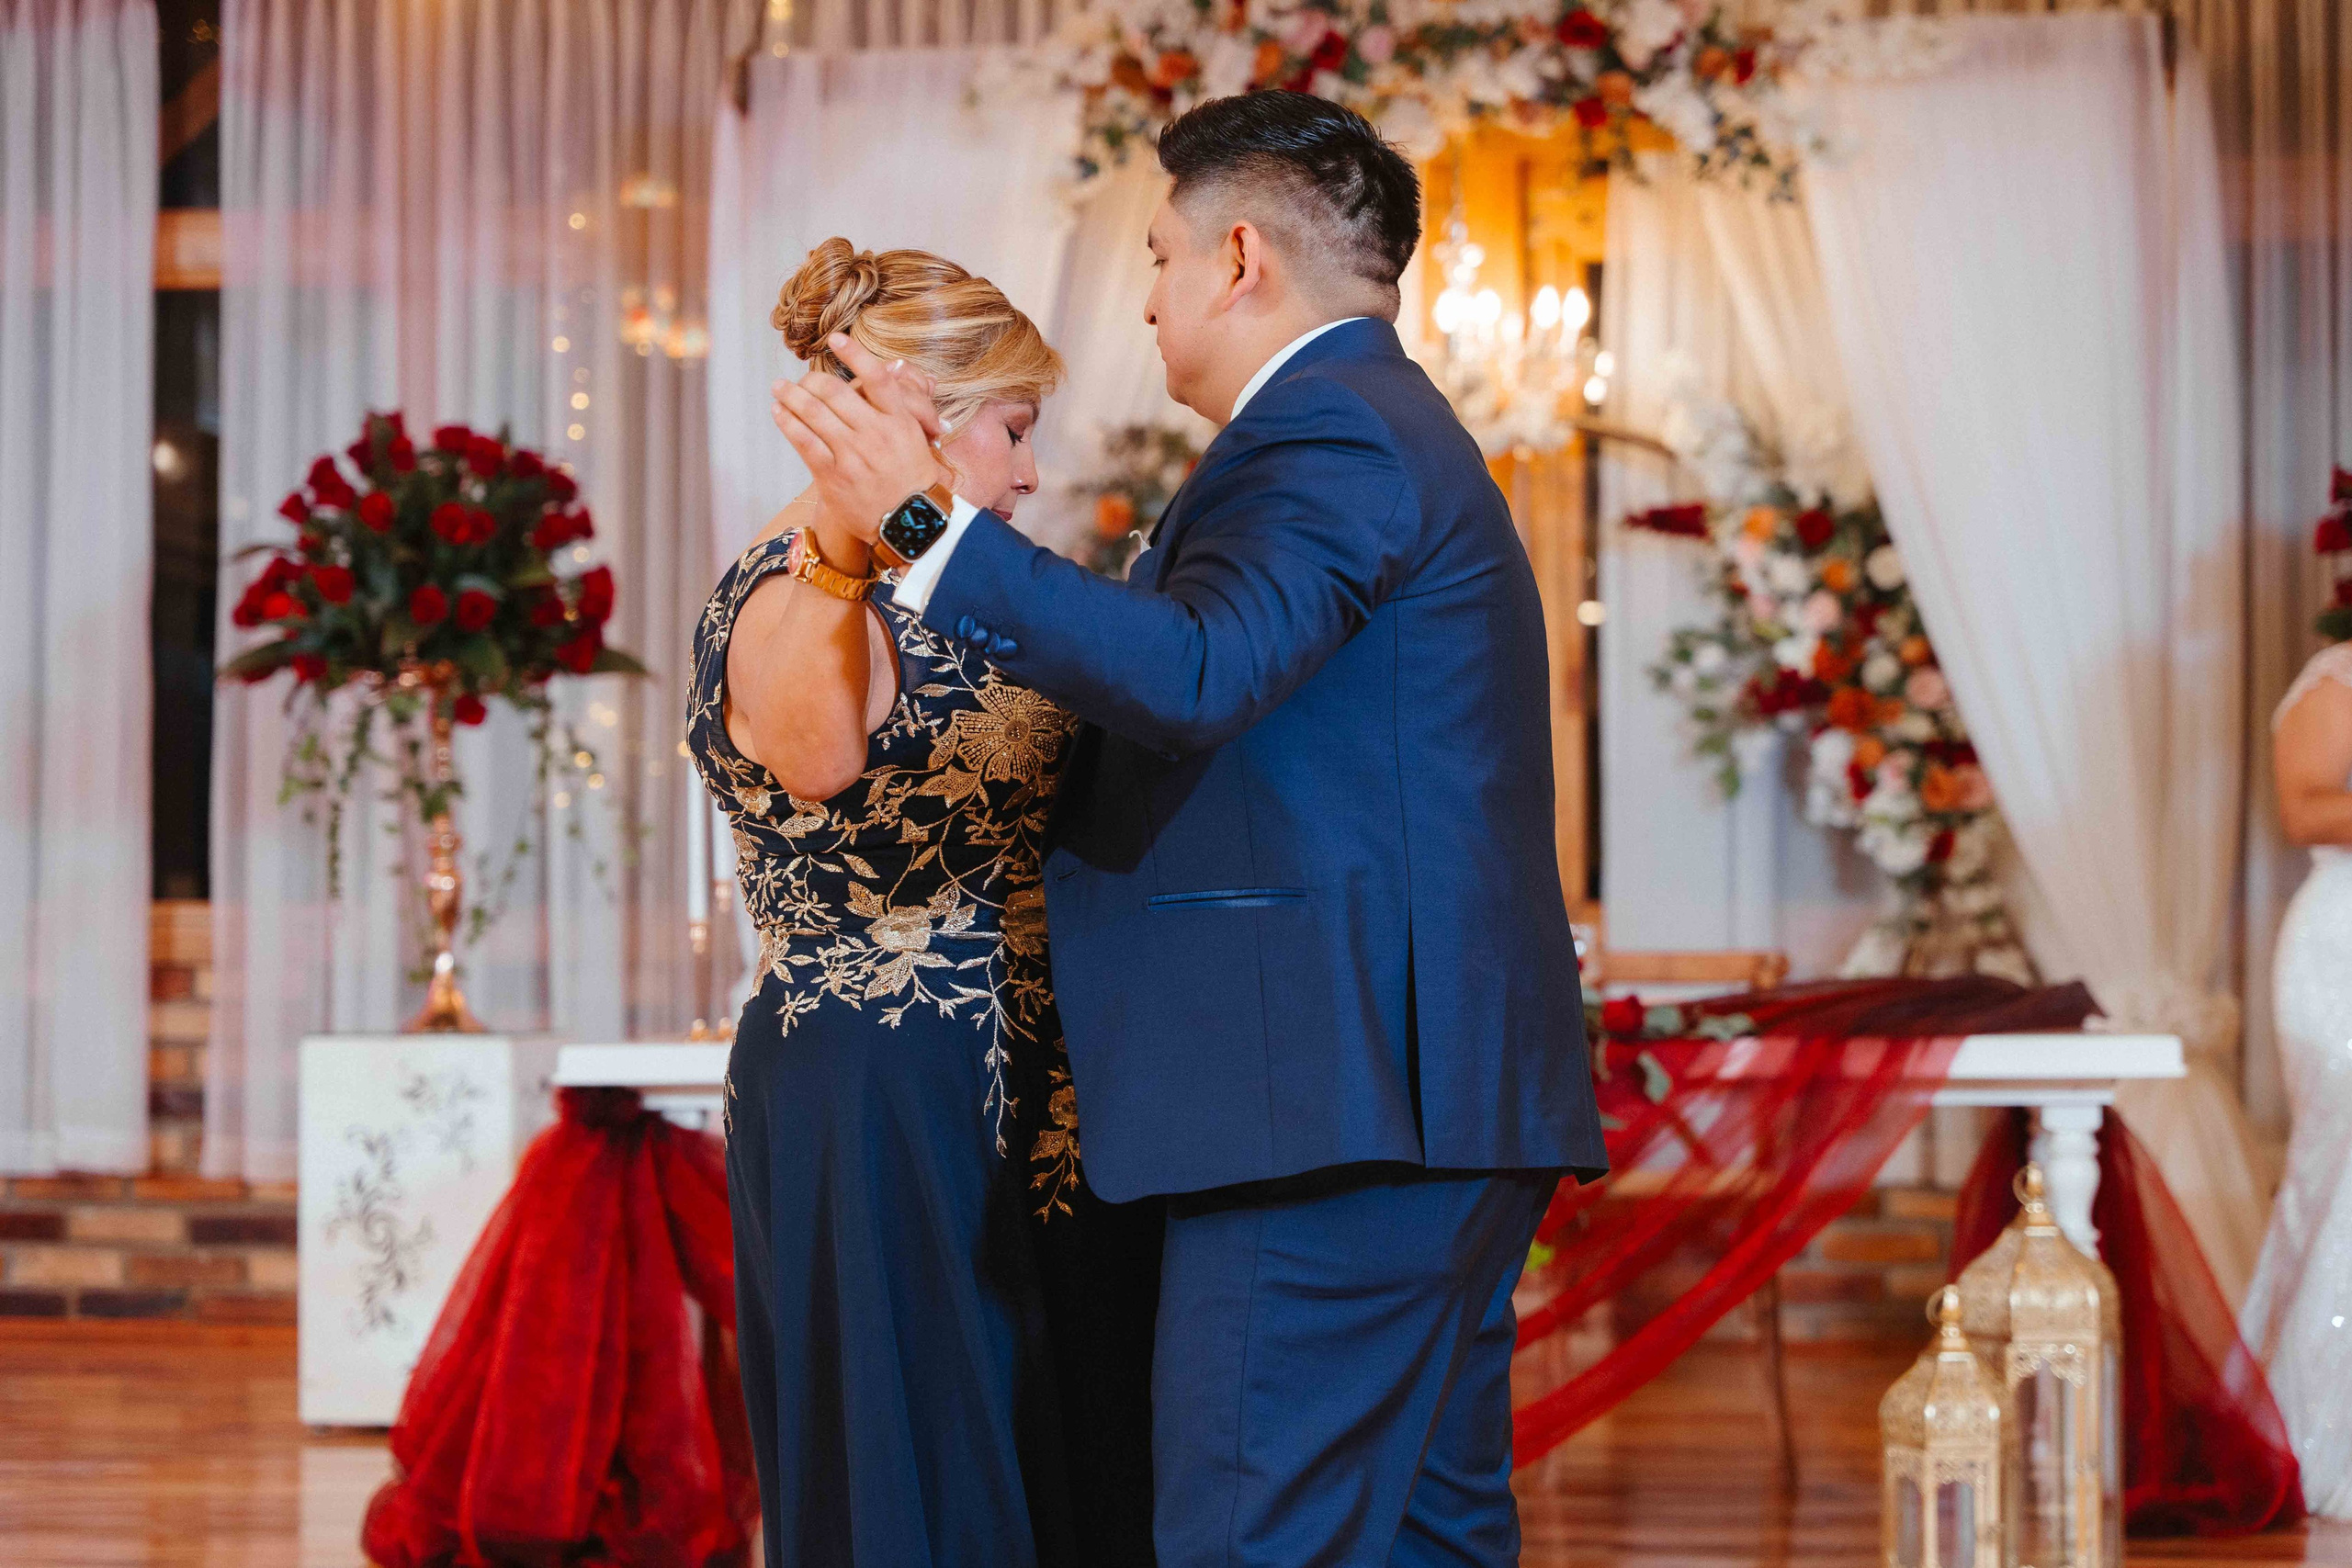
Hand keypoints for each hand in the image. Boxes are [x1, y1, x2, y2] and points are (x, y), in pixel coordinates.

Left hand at [770, 336, 948, 543]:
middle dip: (811, 380)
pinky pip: (804, 441)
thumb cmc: (915, 483)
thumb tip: (894, 371)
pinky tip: (779, 412)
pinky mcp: (833, 475)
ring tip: (779, 388)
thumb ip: (898, 411)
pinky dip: (788, 422)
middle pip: (835, 391)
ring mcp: (853, 454)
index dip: (854, 354)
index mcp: (900, 421)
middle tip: (800, 379)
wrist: (911, 526)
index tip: (836, 339)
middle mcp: (876, 433)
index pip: (876, 377)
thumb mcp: (917, 441)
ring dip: (790, 395)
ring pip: (814, 413)